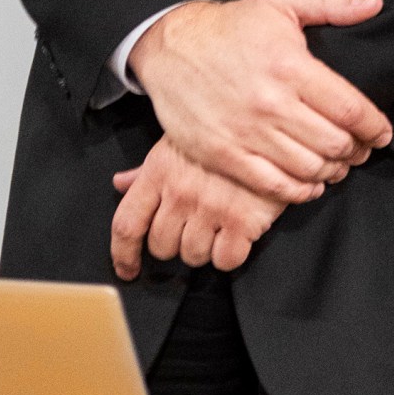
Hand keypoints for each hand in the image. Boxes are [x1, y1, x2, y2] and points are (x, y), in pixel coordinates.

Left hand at [110, 137, 288, 278]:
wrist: (272, 125)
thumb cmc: (223, 130)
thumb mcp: (179, 140)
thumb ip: (148, 169)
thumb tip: (120, 184)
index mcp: (160, 171)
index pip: (127, 224)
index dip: (123, 254)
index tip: (128, 268)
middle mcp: (181, 192)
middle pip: (161, 246)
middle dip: (174, 243)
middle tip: (193, 224)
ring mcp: (211, 208)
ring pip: (192, 256)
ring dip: (203, 248)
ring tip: (218, 222)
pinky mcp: (243, 222)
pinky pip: (225, 261)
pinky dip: (231, 254)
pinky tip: (237, 231)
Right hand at [129, 0, 391, 201]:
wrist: (171, 46)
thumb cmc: (231, 26)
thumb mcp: (281, 2)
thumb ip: (331, 3)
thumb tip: (374, 4)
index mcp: (290, 65)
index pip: (349, 108)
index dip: (374, 126)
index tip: (382, 132)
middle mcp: (271, 103)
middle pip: (334, 143)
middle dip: (356, 150)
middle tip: (361, 149)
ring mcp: (246, 133)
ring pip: (308, 168)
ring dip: (332, 172)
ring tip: (338, 164)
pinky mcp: (225, 155)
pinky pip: (273, 186)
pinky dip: (300, 192)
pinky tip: (310, 184)